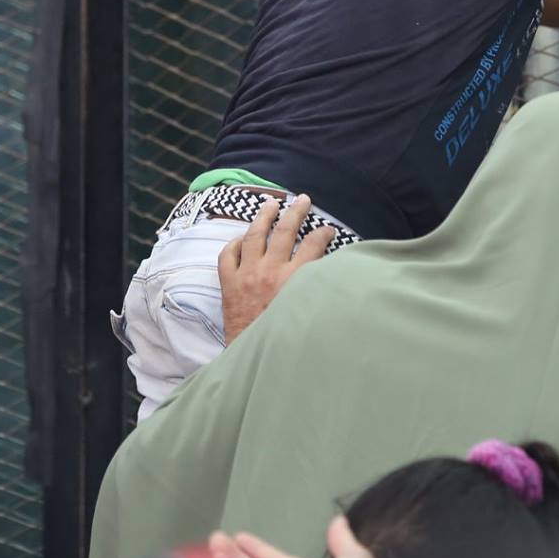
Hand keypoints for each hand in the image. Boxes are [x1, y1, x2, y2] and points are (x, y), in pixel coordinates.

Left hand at [218, 197, 333, 341]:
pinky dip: (234, 244)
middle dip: (296, 211)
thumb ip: (319, 288)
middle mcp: (270, 271)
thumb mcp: (311, 312)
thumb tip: (331, 274)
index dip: (324, 233)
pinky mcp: (229, 284)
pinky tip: (241, 238)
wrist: (253, 358)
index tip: (328, 230)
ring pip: (255, 235)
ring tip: (270, 203)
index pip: (315, 244)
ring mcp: (247, 275)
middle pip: (286, 230)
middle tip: (302, 199)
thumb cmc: (286, 338)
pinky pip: (227, 255)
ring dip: (264, 216)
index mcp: (295, 279)